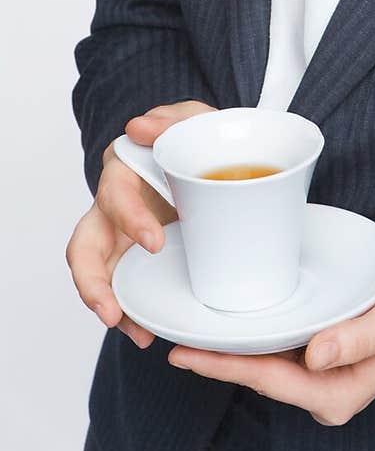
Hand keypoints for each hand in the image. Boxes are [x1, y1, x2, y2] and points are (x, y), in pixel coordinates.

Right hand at [66, 101, 216, 348]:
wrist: (213, 162)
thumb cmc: (195, 140)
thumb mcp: (192, 119)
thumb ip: (172, 119)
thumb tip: (139, 128)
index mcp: (124, 172)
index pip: (114, 196)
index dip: (129, 219)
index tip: (154, 243)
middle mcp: (113, 208)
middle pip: (84, 247)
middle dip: (92, 282)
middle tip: (112, 311)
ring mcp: (121, 237)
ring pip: (97, 275)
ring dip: (109, 306)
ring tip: (136, 332)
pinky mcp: (136, 259)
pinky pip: (124, 289)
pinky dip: (131, 312)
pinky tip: (148, 329)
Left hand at [166, 256, 374, 425]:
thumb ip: (362, 337)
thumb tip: (316, 354)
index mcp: (339, 393)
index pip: (270, 380)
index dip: (225, 367)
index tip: (185, 354)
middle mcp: (325, 391)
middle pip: (258, 376)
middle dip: (216, 361)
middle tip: (170, 341)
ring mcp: (322, 375)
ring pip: (264, 364)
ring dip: (229, 350)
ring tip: (188, 332)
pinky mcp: (321, 356)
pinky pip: (277, 352)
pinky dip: (251, 339)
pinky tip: (230, 324)